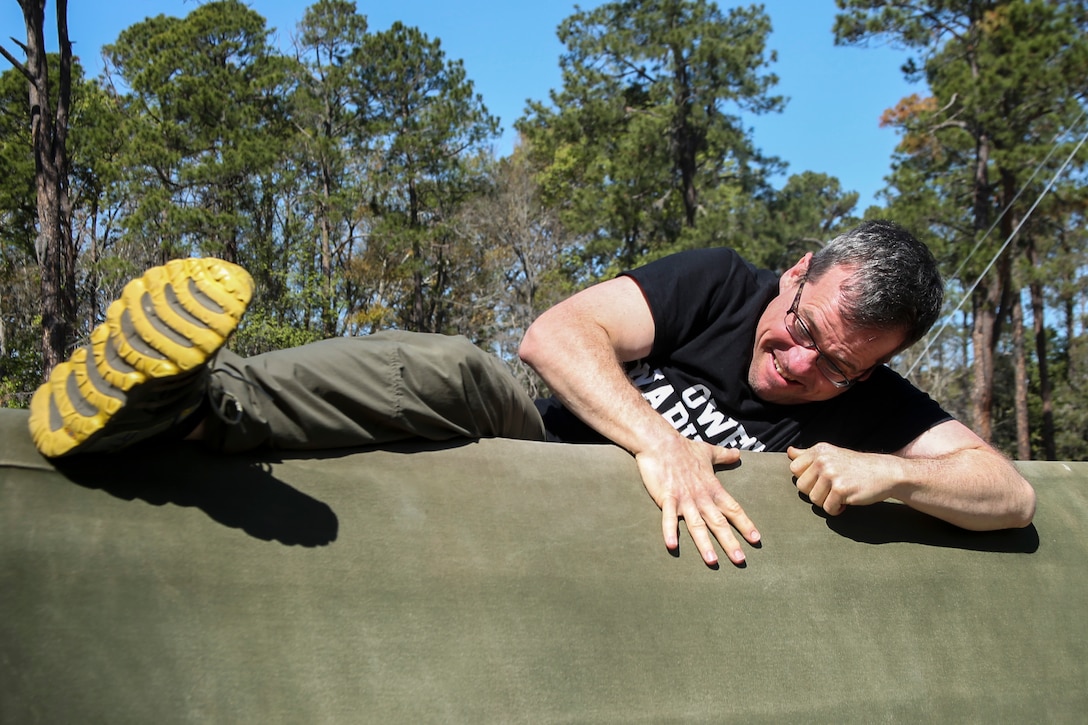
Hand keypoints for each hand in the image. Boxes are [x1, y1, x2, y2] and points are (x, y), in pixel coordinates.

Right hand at [634, 437, 758, 566]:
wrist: (660, 441)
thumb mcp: (708, 451)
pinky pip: (668, 517)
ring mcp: (684, 498)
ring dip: (705, 544)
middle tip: (740, 559)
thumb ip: (724, 455)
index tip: (756, 540)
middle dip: (730, 542)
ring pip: (697, 525)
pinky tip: (672, 546)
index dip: (745, 524)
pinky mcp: (667, 497)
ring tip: (712, 561)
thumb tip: (738, 454)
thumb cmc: (684, 447)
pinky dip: (670, 531)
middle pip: (719, 522)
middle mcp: (701, 496)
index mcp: (713, 488)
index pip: (733, 509)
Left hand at [787, 443, 899, 515]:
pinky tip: (846, 502)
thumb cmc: (856, 467)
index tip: (821, 479)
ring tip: (840, 494)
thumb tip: (789, 452)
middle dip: (816, 492)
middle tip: (832, 489)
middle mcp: (823, 460)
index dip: (807, 479)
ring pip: (814, 499)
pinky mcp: (840, 489)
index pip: (794, 469)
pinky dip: (837, 510)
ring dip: (827, 502)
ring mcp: (831, 474)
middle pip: (802, 487)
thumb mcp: (831, 455)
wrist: (885, 473)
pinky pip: (828, 508)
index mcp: (819, 450)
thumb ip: (808, 455)